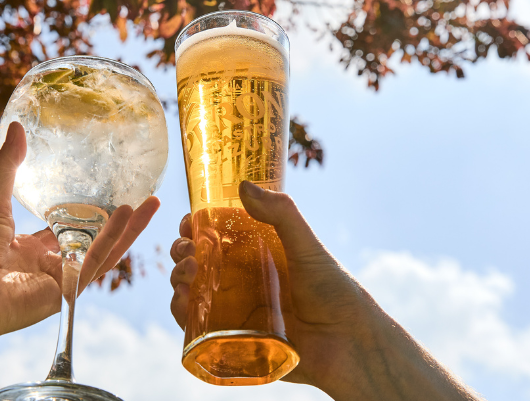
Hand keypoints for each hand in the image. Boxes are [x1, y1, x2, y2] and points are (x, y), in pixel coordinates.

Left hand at [0, 122, 159, 345]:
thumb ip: (8, 166)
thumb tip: (16, 125)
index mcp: (30, 249)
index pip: (67, 229)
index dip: (89, 213)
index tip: (109, 193)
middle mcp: (50, 265)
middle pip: (95, 241)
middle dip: (121, 221)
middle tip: (144, 199)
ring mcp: (62, 280)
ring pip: (104, 251)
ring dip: (129, 228)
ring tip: (152, 204)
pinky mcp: (69, 291)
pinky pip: (97, 262)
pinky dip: (115, 239)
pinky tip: (129, 215)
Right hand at [169, 181, 373, 391]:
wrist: (350, 344)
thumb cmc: (335, 291)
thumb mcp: (307, 245)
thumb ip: (282, 214)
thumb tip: (243, 186)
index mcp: (256, 257)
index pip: (216, 237)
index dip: (196, 228)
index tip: (188, 222)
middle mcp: (242, 283)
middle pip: (198, 263)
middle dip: (183, 252)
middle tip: (187, 250)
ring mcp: (236, 313)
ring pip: (193, 293)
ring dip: (179, 279)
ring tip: (189, 273)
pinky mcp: (233, 342)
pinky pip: (199, 329)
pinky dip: (183, 314)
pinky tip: (183, 302)